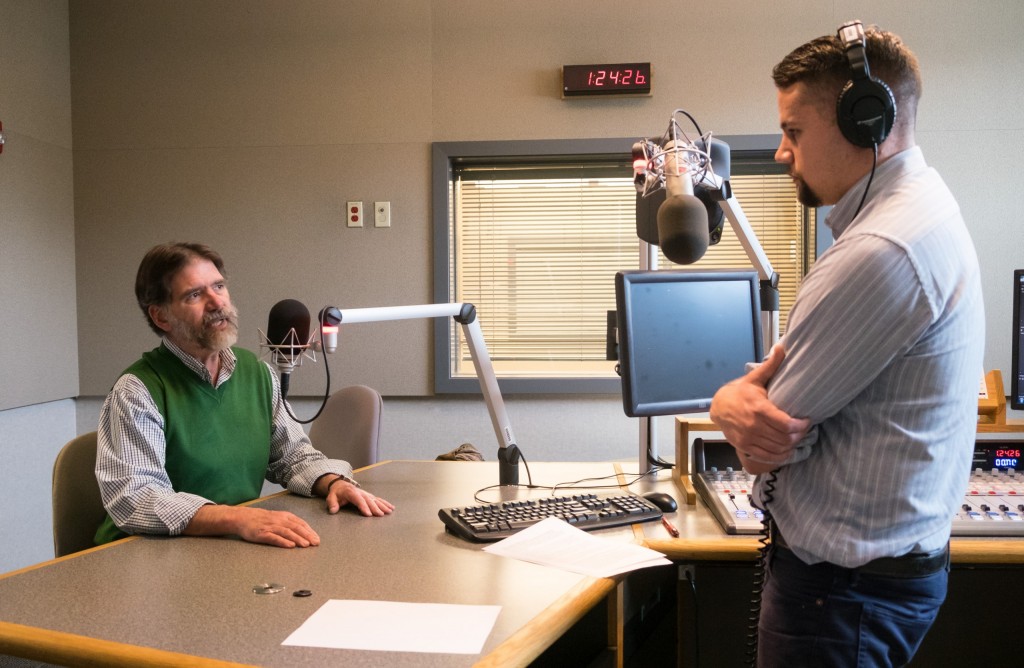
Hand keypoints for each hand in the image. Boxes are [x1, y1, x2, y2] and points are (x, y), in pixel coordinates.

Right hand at [186, 504, 320, 547]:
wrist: (243, 518)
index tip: (317, 538)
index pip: (300, 523)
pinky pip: (274, 538)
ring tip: (306, 545)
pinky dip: (283, 541)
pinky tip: (290, 545)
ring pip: (287, 532)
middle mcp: (279, 520)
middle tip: (315, 543)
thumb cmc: (262, 519)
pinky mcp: (262, 534)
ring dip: (298, 538)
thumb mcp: (278, 518)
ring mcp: (270, 527)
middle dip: (307, 535)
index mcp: (284, 516)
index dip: (310, 531)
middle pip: (296, 527)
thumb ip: (290, 524)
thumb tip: (305, 532)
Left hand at [325, 478, 394, 516]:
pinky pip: (378, 499)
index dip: (364, 507)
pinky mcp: (369, 496)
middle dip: (375, 508)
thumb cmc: (336, 493)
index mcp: (352, 493)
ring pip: (375, 500)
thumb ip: (332, 504)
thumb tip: (333, 510)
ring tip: (388, 511)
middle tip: (380, 515)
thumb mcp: (331, 497)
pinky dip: (385, 503)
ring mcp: (366, 494)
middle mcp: (361, 493)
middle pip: (369, 500)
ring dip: (382, 505)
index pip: (359, 500)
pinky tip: (391, 507)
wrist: (340, 485)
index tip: (368, 514)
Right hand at [710, 344, 809, 467]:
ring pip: (777, 449)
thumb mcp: (755, 378)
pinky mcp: (744, 447)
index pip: (786, 424)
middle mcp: (753, 425)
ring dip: (790, 446)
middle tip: (802, 430)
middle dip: (798, 435)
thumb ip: (771, 365)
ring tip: (795, 438)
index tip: (806, 420)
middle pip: (784, 438)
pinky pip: (767, 457)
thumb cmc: (740, 392)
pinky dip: (780, 456)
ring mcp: (748, 438)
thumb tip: (782, 347)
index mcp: (759, 408)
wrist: (718, 406)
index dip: (801, 425)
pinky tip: (785, 450)